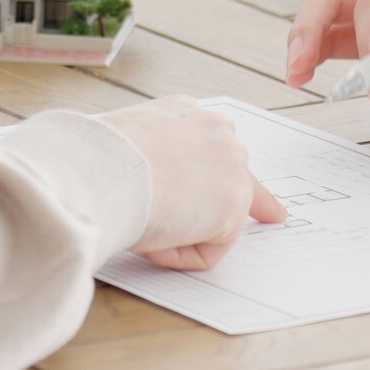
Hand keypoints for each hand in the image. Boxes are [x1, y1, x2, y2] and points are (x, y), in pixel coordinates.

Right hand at [97, 96, 285, 269]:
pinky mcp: (233, 204)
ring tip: (146, 222)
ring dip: (183, 232)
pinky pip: (209, 251)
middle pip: (241, 178)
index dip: (230, 172)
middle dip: (239, 206)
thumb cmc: (95, 158)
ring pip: (218, 219)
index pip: (218, 145)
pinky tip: (153, 238)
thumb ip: (151, 158)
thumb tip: (149, 186)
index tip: (266, 194)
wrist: (100, 167)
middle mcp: (217, 131)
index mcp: (186, 114)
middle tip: (274, 216)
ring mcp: (230, 167)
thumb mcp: (126, 141)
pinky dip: (178, 255)